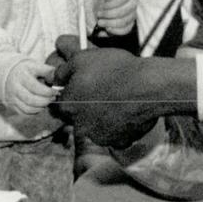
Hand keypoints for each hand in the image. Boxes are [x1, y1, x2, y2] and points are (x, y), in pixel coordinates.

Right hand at [3, 59, 59, 114]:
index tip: (55, 91)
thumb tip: (57, 78)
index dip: (48, 92)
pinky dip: (35, 111)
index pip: (35, 87)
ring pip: (28, 108)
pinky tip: (40, 106)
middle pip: (31, 99)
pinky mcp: (12, 104)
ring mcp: (12, 97)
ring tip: (47, 102)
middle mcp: (15, 86)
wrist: (10, 75)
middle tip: (53, 98)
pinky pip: (24, 112)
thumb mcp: (36, 66)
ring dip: (41, 107)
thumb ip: (47, 71)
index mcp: (22, 75)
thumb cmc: (27, 71)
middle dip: (45, 101)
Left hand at [46, 35, 165, 147]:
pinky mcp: (118, 142)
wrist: (148, 86)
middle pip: (77, 117)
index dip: (72, 94)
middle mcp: (79, 126)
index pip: (60, 104)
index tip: (83, 88)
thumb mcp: (82, 59)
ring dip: (102, 117)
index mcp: (67, 106)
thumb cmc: (115, 70)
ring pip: (95, 127)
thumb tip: (54, 77)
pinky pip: (115, 135)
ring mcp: (99, 136)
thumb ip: (62, 70)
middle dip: (86, 107)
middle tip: (102, 92)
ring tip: (117, 100)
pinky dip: (118, 126)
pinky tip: (127, 111)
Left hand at [93, 0, 136, 36]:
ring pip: (123, 22)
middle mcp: (133, 4)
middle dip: (108, 14)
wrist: (103, 7)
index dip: (112, 3)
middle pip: (123, 11)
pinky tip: (107, 28)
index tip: (102, 6)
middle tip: (99, 15)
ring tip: (100, 22)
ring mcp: (132, 15)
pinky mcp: (129, 25)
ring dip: (109, 23)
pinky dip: (114, 31)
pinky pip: (124, 30)